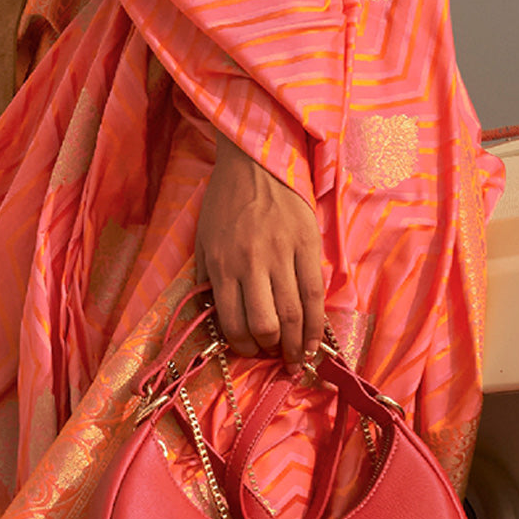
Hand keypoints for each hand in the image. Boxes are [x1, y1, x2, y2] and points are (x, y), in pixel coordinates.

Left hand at [195, 135, 323, 370]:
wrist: (254, 160)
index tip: (249, 350)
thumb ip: (205, 279)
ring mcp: (281, 253)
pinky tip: (314, 341)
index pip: (232, 322)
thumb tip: (211, 319)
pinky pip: (315, 293)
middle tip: (273, 354)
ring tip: (296, 358)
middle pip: (265, 324)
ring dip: (296, 346)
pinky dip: (316, 324)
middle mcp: (250, 263)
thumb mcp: (202, 238)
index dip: (242, 346)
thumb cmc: (225, 200)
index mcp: (221, 263)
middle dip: (270, 349)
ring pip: (293, 315)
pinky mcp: (307, 244)